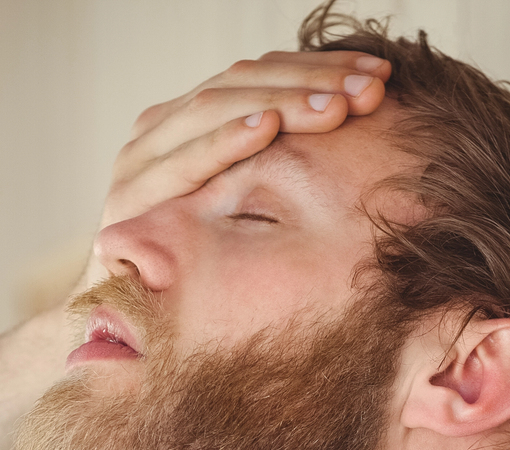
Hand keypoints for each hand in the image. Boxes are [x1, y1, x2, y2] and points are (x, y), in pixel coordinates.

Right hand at [79, 50, 392, 287]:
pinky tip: (265, 128)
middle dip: (311, 82)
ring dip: (281, 104)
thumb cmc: (204, 267)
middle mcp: (162, 129)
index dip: (319, 68)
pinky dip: (225, 140)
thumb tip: (361, 131)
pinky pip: (184, 160)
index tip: (379, 73)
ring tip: (333, 107)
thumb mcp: (249, 207)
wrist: (131, 321)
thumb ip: (279, 167)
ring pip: (215, 108)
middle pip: (241, 82)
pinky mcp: (130, 199)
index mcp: (192, 120)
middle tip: (369, 90)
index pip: (261, 73)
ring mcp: (142, 160)